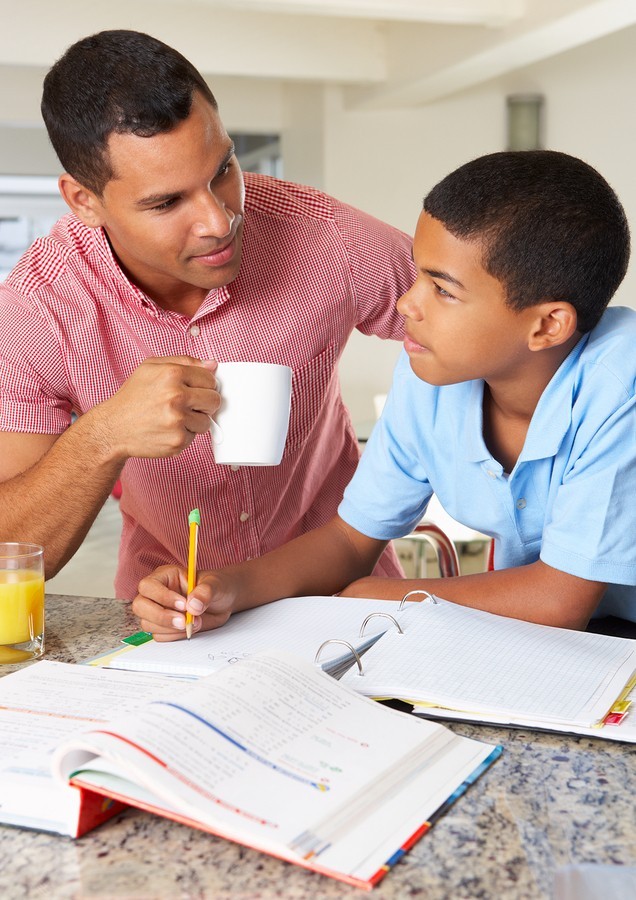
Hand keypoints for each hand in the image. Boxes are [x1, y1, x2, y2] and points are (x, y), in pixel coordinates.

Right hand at [92, 356, 219, 461]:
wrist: (113, 428)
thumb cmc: (132, 397)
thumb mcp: (150, 368)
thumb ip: (184, 361)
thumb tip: (212, 365)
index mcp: (172, 374)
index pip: (210, 379)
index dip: (204, 385)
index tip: (195, 390)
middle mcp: (176, 396)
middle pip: (214, 400)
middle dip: (204, 403)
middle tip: (188, 405)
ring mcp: (178, 420)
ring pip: (206, 421)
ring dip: (194, 421)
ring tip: (173, 418)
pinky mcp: (178, 440)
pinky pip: (194, 437)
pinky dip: (183, 435)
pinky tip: (167, 430)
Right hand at [132, 565, 235, 640]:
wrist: (223, 602)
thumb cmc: (216, 586)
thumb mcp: (215, 584)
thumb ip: (205, 592)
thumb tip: (193, 606)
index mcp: (165, 576)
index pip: (148, 586)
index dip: (162, 596)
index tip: (184, 605)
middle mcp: (157, 593)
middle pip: (140, 606)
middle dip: (161, 616)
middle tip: (184, 621)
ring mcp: (158, 611)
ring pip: (148, 623)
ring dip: (171, 628)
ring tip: (195, 621)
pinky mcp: (163, 626)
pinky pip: (159, 635)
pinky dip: (174, 636)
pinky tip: (190, 628)